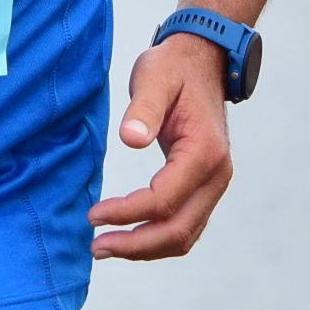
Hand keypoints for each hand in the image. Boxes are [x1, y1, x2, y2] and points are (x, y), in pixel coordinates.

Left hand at [87, 33, 233, 259]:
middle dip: (135, 244)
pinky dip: (156, 238)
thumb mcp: (154, 78)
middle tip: (96, 247)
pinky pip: (184, 225)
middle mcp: (217, 175)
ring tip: (106, 247)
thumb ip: (143, 109)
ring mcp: (214, 184)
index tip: (93, 214)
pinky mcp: (205, 187)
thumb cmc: (175, 68)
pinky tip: (128, 236)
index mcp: (205, 152)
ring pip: (184, 235)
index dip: (127, 212)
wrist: (203, 61)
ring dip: (145, 248)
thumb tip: (130, 139)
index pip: (164, 199)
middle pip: (178, 230)